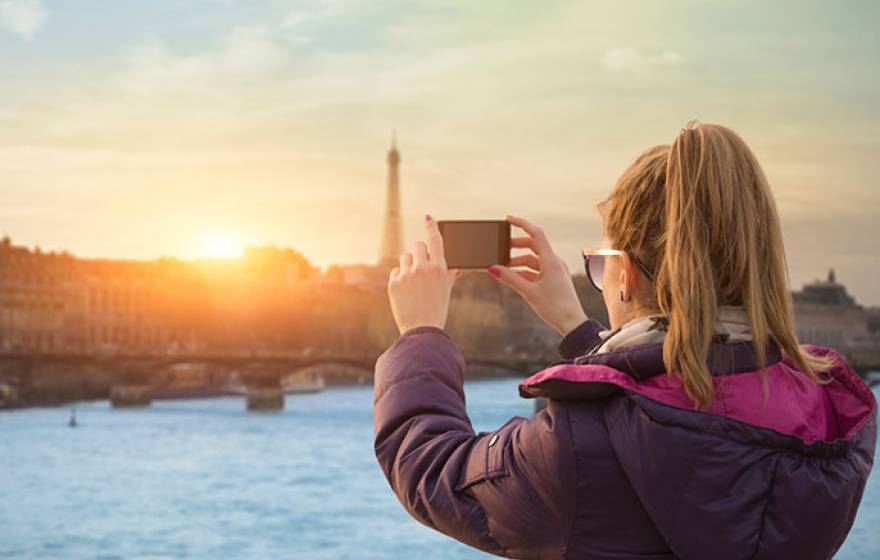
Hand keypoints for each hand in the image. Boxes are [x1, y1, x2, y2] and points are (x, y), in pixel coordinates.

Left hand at [388, 214, 461, 335]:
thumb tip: (454, 268)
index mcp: (440, 268)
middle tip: (420, 265)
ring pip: (405, 257)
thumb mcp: (446, 291)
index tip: (428, 217)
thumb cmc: (436, 311)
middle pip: (417, 245)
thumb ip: (448, 275)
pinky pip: (395, 271)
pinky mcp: (394, 282)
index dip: (431, 226)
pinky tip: (405, 290)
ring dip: (408, 264)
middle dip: (418, 252)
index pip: (435, 240)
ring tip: (413, 281)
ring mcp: (407, 274)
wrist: (421, 330)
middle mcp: (423, 267)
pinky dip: (399, 277)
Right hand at [487, 214, 587, 336]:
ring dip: (517, 262)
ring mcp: (554, 271)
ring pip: (533, 259)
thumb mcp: (529, 292)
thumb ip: (510, 278)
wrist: (572, 324)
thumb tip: (493, 268)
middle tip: (500, 250)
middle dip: (515, 247)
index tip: (508, 220)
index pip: (536, 234)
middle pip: (532, 246)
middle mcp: (554, 262)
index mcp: (551, 261)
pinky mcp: (553, 279)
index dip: (521, 224)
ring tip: (503, 268)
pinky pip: (536, 270)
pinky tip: (513, 278)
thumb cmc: (555, 308)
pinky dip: (523, 271)